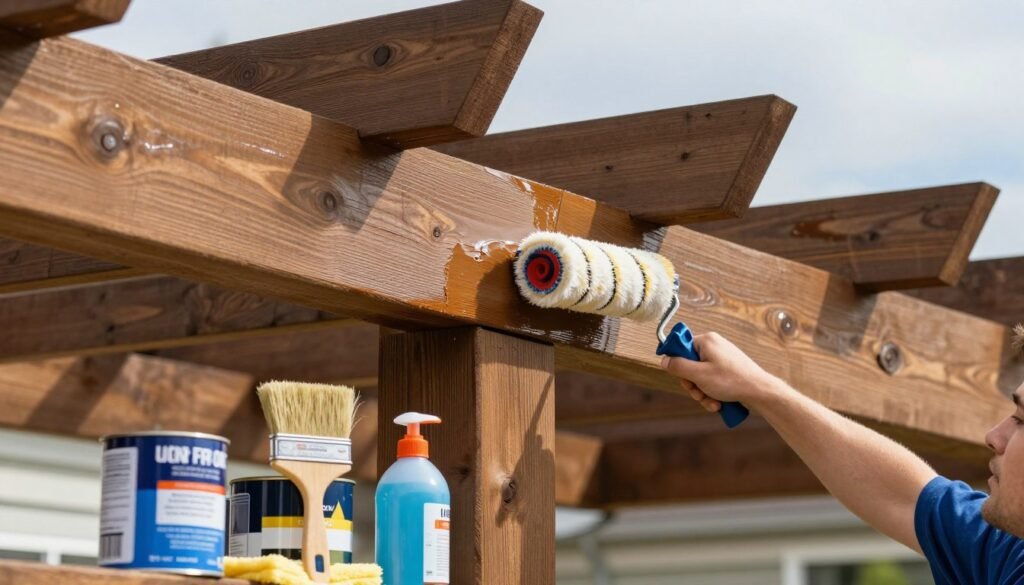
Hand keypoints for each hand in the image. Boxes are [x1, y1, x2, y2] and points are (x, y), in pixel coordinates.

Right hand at [660, 332, 779, 412]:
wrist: (760, 391)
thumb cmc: (731, 381)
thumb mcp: (699, 375)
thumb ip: (678, 366)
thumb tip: (664, 360)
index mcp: (706, 341)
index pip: (681, 347)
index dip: (678, 364)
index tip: (684, 377)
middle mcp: (714, 346)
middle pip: (690, 365)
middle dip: (693, 384)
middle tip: (699, 394)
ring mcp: (722, 358)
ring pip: (701, 376)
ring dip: (702, 392)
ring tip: (712, 402)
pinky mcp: (728, 369)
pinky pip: (712, 379)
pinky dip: (712, 392)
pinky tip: (718, 402)